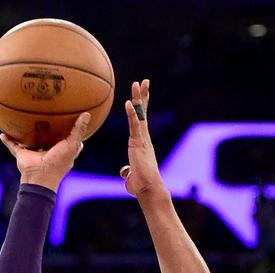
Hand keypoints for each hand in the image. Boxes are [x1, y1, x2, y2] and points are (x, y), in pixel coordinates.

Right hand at [0, 112, 89, 191]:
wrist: (40, 177)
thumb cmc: (58, 162)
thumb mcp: (72, 145)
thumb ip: (79, 130)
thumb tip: (87, 114)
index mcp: (61, 151)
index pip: (67, 140)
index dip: (69, 131)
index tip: (70, 120)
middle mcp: (47, 151)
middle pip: (47, 138)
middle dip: (46, 129)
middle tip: (45, 114)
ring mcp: (34, 153)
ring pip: (29, 141)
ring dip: (25, 133)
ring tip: (22, 119)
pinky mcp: (22, 154)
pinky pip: (12, 146)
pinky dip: (7, 140)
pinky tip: (2, 133)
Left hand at [120, 80, 166, 199]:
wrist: (148, 189)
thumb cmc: (141, 184)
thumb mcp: (131, 175)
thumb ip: (128, 171)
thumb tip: (126, 172)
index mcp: (141, 143)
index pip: (141, 121)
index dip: (141, 107)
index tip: (141, 95)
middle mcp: (143, 138)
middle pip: (143, 113)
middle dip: (143, 96)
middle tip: (143, 81)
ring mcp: (142, 140)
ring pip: (140, 115)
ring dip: (138, 98)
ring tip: (137, 84)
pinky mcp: (138, 143)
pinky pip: (135, 125)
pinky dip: (132, 113)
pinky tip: (128, 103)